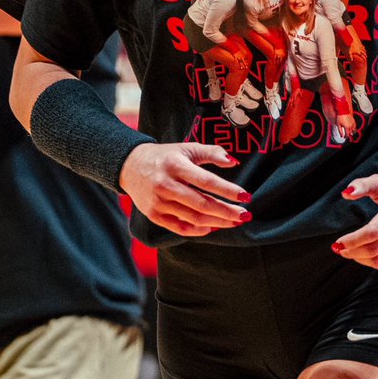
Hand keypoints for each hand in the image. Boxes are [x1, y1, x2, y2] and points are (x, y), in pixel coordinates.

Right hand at [119, 141, 250, 236]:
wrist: (131, 166)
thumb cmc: (165, 156)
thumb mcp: (187, 148)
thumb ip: (211, 152)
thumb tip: (234, 162)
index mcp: (175, 165)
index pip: (207, 181)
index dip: (228, 190)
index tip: (246, 196)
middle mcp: (166, 185)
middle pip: (202, 204)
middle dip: (227, 211)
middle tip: (245, 215)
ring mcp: (159, 202)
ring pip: (194, 218)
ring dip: (218, 222)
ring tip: (234, 221)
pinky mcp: (154, 215)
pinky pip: (180, 228)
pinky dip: (199, 230)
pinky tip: (213, 227)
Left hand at [334, 171, 377, 271]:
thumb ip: (362, 185)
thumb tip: (345, 194)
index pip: (372, 232)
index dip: (352, 240)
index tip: (337, 243)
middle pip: (375, 248)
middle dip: (353, 251)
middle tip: (339, 249)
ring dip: (362, 260)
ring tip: (350, 252)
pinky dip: (375, 264)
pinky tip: (365, 257)